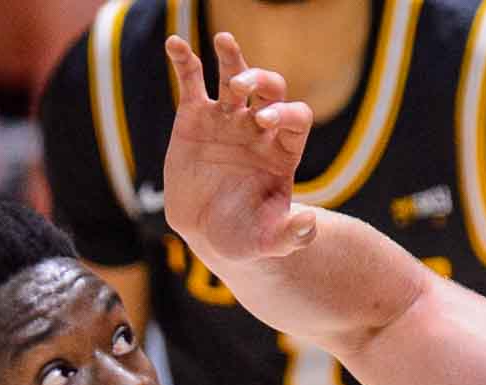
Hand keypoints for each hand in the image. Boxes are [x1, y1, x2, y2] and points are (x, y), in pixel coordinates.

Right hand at [164, 31, 316, 260]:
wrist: (207, 234)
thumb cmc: (244, 237)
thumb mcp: (269, 242)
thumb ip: (292, 235)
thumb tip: (310, 224)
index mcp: (283, 150)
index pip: (296, 118)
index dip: (285, 113)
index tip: (266, 121)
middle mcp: (258, 127)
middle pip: (271, 88)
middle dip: (261, 80)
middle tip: (242, 87)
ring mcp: (227, 118)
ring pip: (234, 75)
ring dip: (232, 57)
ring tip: (224, 42)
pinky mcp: (195, 117)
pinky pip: (192, 80)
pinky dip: (184, 60)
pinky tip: (175, 43)